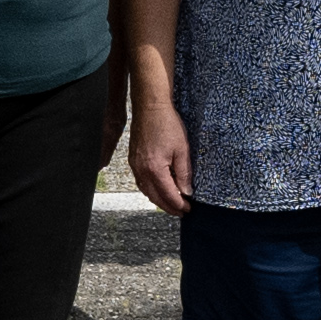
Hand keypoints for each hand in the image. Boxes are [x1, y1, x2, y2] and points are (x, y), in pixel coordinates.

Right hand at [126, 89, 197, 217]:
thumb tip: (186, 191)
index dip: (179, 205)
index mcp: (155, 169)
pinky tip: (158, 189)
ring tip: (171, 203)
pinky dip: (150, 189)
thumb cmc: (166, 124)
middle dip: (168, 207)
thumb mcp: (182, 150)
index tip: (188, 209)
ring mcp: (135, 165)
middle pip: (155, 197)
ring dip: (158, 200)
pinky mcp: (133, 160)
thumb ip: (184, 173)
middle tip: (180, 211)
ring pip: (146, 191)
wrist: (149, 107)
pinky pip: (140, 181)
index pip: (168, 195)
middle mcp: (142, 170)